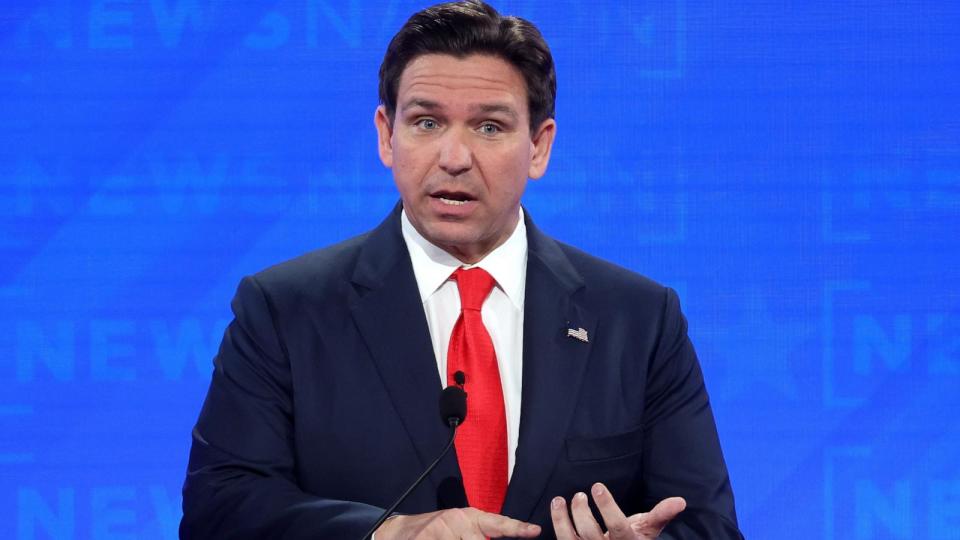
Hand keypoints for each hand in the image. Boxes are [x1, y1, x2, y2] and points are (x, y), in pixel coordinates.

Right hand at [375, 507, 541, 538]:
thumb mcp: (459, 529)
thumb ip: (478, 534)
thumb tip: (493, 536)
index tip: (534, 531)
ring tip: (450, 539)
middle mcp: (457, 521)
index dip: (517, 528)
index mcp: (469, 518)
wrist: (396, 533)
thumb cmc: (433, 533)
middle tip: (470, 539)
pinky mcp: (425, 539)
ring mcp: (440, 531)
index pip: (498, 524)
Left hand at [550, 483, 685, 538]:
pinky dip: (556, 523)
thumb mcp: (648, 529)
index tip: (597, 486)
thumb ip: (661, 514)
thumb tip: (680, 501)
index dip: (606, 507)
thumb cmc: (634, 538)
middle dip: (582, 513)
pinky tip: (556, 506)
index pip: (616, 526)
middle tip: (580, 494)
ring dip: (562, 519)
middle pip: (590, 534)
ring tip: (560, 499)